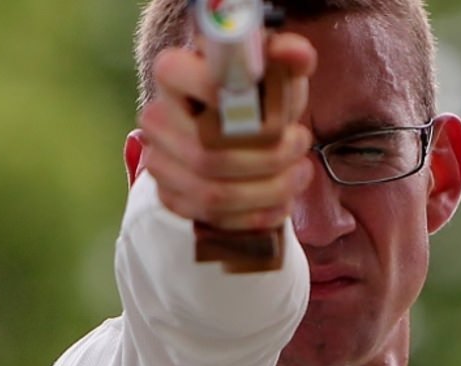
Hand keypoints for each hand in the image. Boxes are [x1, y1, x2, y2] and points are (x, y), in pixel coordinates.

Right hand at [138, 33, 316, 230]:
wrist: (244, 136)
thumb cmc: (260, 99)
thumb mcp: (279, 74)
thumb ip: (290, 56)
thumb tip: (294, 52)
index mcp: (174, 73)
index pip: (182, 77)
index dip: (227, 96)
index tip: (272, 111)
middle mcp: (158, 117)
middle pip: (208, 151)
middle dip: (268, 157)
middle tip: (302, 145)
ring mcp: (160, 161)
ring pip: (214, 193)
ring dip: (268, 189)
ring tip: (299, 174)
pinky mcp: (171, 196)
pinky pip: (213, 217)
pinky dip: (255, 215)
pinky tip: (280, 203)